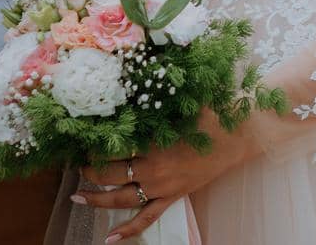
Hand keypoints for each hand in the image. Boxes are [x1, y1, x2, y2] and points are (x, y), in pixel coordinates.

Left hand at [76, 109, 262, 239]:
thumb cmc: (210, 114)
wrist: (238, 136)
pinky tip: (109, 239)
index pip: (112, 147)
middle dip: (89, 170)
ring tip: (77, 197)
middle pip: (109, 174)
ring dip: (96, 199)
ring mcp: (161, 187)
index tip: (81, 140)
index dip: (93, 145)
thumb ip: (155, 99)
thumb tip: (130, 86)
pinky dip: (127, 230)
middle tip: (77, 164)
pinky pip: (146, 218)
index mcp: (153, 142)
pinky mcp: (172, 197)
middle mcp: (153, 168)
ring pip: (120, 199)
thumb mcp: (180, 102)